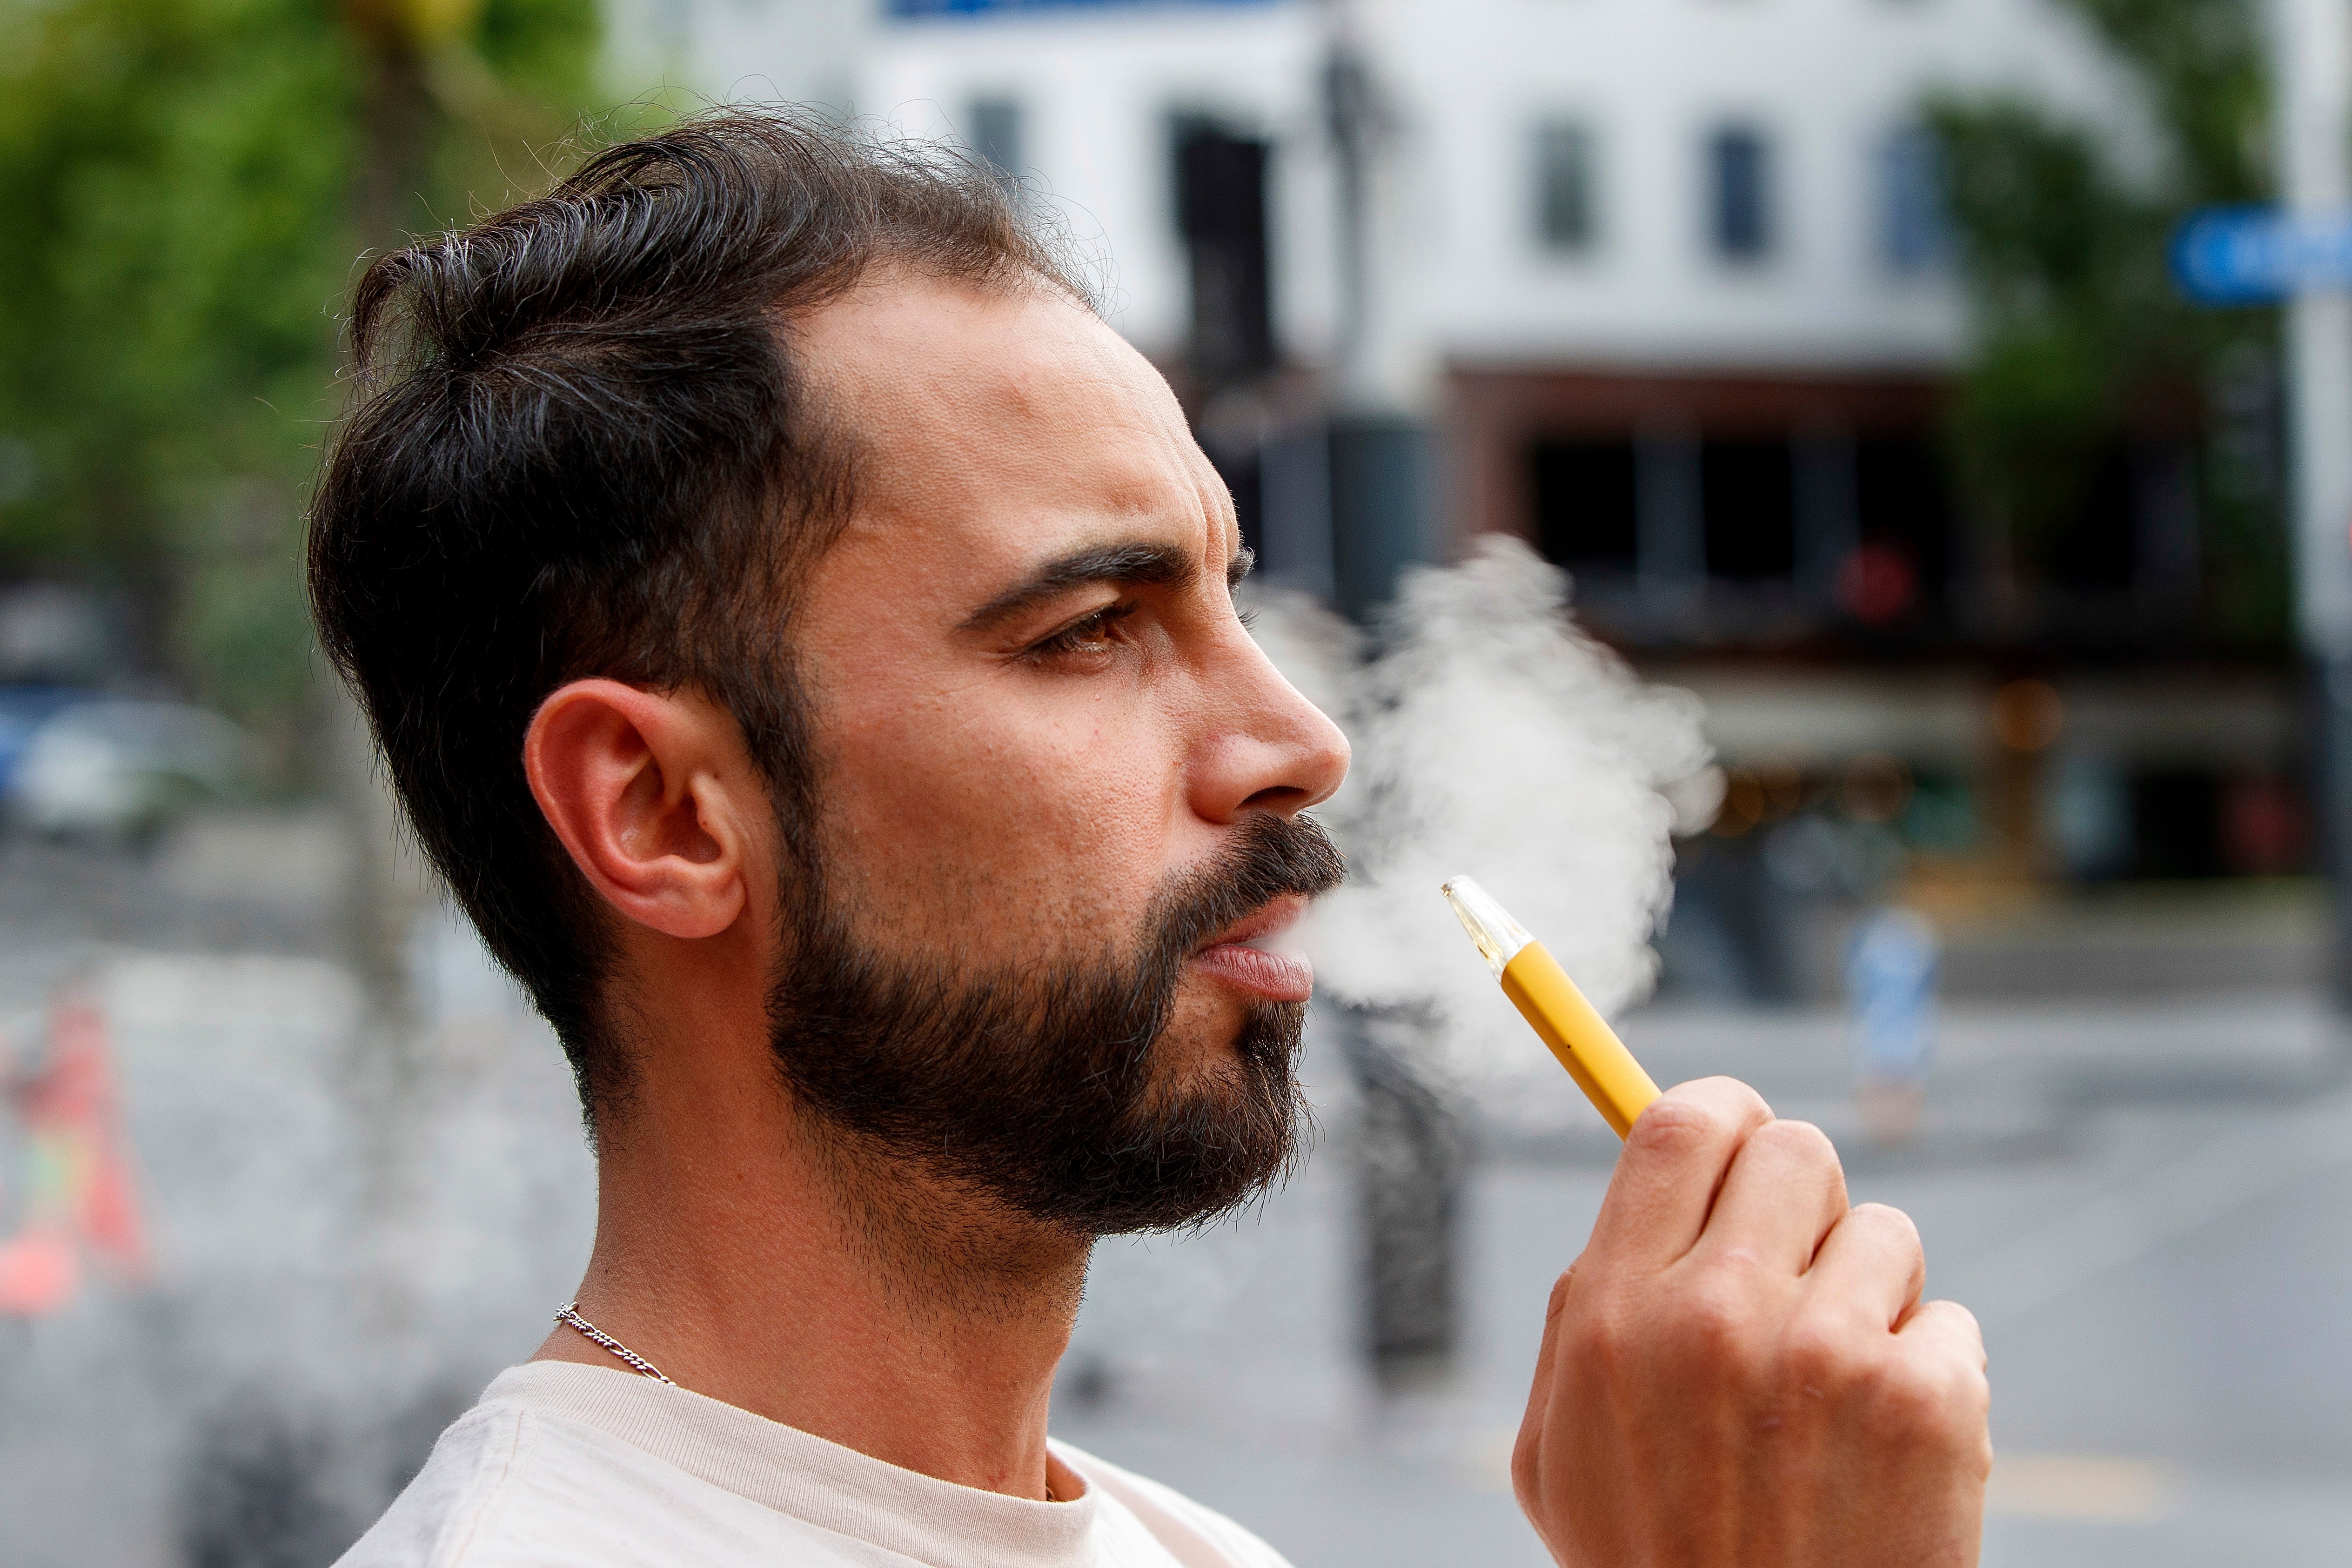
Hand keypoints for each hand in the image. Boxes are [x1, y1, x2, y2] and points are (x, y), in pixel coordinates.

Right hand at [1512, 1078, 1988, 1566]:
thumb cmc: (1652, 1562)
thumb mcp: (1558, 1445)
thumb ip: (1586, 1308)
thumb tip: (1647, 1182)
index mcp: (1615, 1313)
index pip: (1681, 1123)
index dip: (1720, 1110)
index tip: (1740, 1136)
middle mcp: (1718, 1315)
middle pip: (1793, 1149)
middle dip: (1800, 1200)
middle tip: (1795, 1269)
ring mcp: (1830, 1355)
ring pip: (1884, 1233)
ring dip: (1870, 1295)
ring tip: (1834, 1395)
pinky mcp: (1928, 1404)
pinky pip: (1950, 1324)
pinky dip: (1929, 1378)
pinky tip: (1886, 1453)